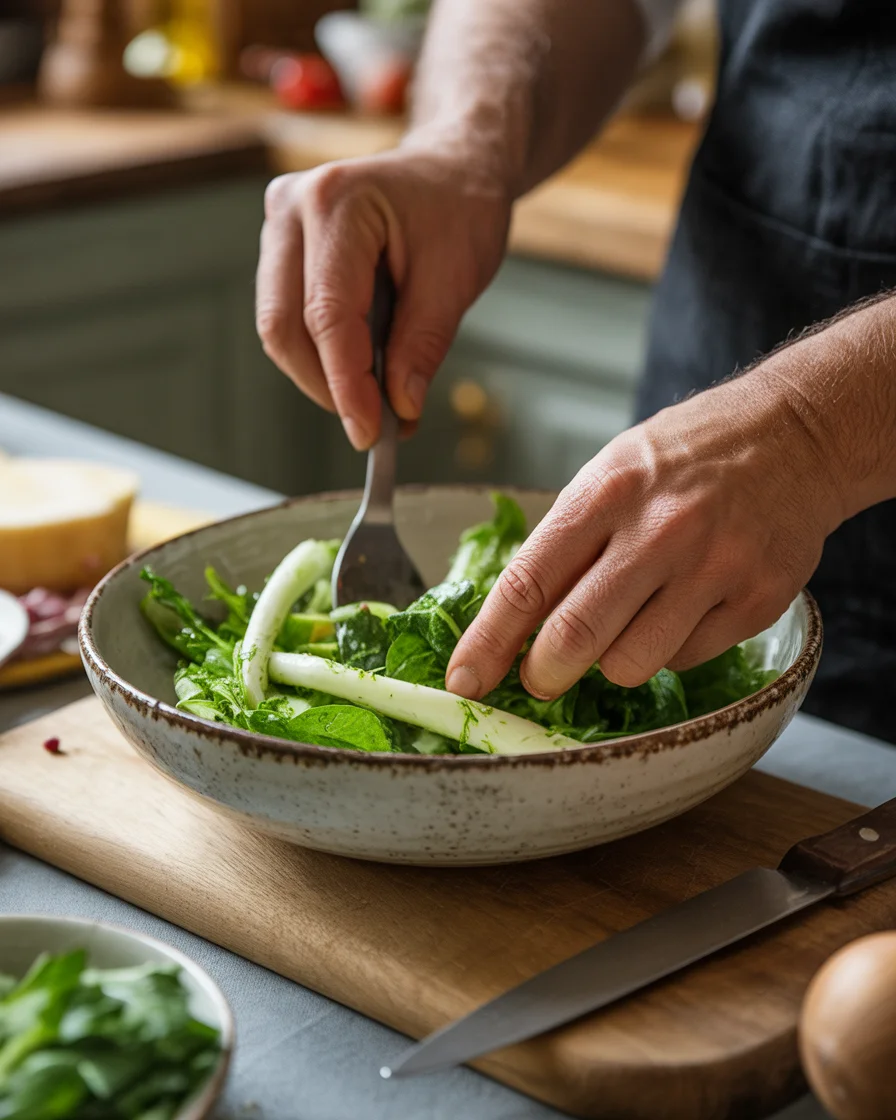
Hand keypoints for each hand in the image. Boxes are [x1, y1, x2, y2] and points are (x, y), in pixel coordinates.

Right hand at [256, 145, 510, 449]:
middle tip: (373, 424)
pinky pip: (287, 316)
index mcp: (337, 201)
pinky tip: (361, 368)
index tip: (369, 433)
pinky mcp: (282, 248)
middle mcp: (292, 206)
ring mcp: (279, 225)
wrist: (452, 167)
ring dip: (322, 374)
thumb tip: (398, 406)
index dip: (346, 383)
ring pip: (279, 326)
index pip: (328, 314)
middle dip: (326, 385)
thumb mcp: (457, 276)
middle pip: (283, 325)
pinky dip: (322, 354)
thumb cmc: (459, 206)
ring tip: (376, 397)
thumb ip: (423, 344)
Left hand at [446, 371, 845, 700]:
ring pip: (630, 664)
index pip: (528, 582)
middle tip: (541, 676)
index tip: (465, 680)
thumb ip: (567, 543)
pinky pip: (685, 658)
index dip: (487, 642)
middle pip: (574, 637)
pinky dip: (669, 647)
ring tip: (628, 621)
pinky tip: (684, 605)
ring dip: (612, 661)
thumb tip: (515, 621)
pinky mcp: (756, 600)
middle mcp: (659, 531)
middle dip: (543, 673)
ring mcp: (712, 568)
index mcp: (605, 493)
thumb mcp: (612, 473)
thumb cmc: (687, 456)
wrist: (796, 435)